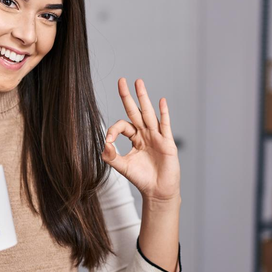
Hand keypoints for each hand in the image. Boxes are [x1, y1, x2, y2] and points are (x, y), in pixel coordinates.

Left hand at [101, 77, 180, 203]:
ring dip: (144, 98)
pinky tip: (161, 101)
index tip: (109, 141)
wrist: (158, 191)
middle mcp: (146, 134)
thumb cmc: (142, 179)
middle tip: (122, 80)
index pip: (123, 125)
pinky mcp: (167, 142)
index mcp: (135, 138)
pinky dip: (164, 113)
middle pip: (136, 111)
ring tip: (138, 82)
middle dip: (128, 96)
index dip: (114, 130)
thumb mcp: (122, 167)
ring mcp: (157, 137)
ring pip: (149, 114)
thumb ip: (111, 156)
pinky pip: (165, 125)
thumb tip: (104, 143)